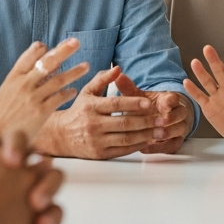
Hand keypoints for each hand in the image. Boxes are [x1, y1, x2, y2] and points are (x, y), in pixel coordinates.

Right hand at [0, 40, 89, 144]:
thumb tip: (38, 54)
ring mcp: (32, 98)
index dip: (42, 49)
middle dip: (63, 51)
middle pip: (47, 63)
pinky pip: (59, 98)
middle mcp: (23, 85)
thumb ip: (21, 73)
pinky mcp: (41, 112)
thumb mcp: (7, 90)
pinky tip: (74, 91)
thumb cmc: (4, 113)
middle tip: (76, 42)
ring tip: (86, 66)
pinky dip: (68, 93)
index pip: (29, 56)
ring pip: (58, 79)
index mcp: (13, 77)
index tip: (53, 45)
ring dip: (74, 72)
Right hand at [35, 66, 159, 158]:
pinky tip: (148, 140)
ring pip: (126, 139)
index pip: (115, 104)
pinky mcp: (100, 154)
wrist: (61, 135)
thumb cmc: (79, 110)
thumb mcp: (88, 92)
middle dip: (145, 121)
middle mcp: (93, 124)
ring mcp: (96, 141)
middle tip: (162, 119)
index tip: (149, 103)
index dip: (133, 104)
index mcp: (91, 107)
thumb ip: (103, 79)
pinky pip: (122, 150)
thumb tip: (118, 68)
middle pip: (124, 123)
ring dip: (145, 135)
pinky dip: (137, 146)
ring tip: (160, 131)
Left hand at [114, 72, 193, 153]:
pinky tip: (146, 147)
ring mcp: (178, 127)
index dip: (169, 102)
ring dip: (167, 133)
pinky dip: (159, 147)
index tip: (161, 104)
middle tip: (160, 121)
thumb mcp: (138, 97)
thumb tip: (118, 75)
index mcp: (170, 100)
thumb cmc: (147, 107)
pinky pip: (172, 145)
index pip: (175, 98)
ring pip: (179, 130)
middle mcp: (177, 113)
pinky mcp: (175, 142)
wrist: (157, 120)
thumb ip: (129, 88)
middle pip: (181, 114)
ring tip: (155, 135)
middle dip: (171, 118)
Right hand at [182, 44, 223, 144]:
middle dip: (213, 60)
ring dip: (201, 72)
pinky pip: (200, 97)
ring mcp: (218, 96)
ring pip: (208, 82)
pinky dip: (193, 90)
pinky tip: (186, 81)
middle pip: (220, 71)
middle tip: (207, 48)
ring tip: (195, 62)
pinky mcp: (209, 107)